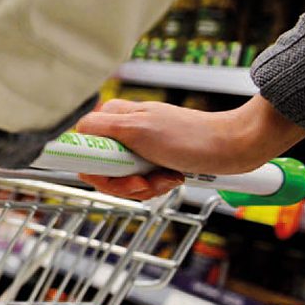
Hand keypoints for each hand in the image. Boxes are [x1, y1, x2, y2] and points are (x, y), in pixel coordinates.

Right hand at [74, 96, 304, 199]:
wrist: (232, 147)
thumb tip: (72, 132)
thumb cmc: (191, 137)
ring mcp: (137, 149)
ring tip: (166, 178)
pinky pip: (140, 183)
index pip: (80, 149)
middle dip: (123, 183)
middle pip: (100, 170)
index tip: (110, 175)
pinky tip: (172, 178)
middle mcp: (121, 132)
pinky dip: (156, 186)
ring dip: (144, 186)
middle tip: (143, 180)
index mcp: (112, 118)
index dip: (93, 168)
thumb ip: (101, 128)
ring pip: (121, 180)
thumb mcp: (138, 129)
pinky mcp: (153, 162)